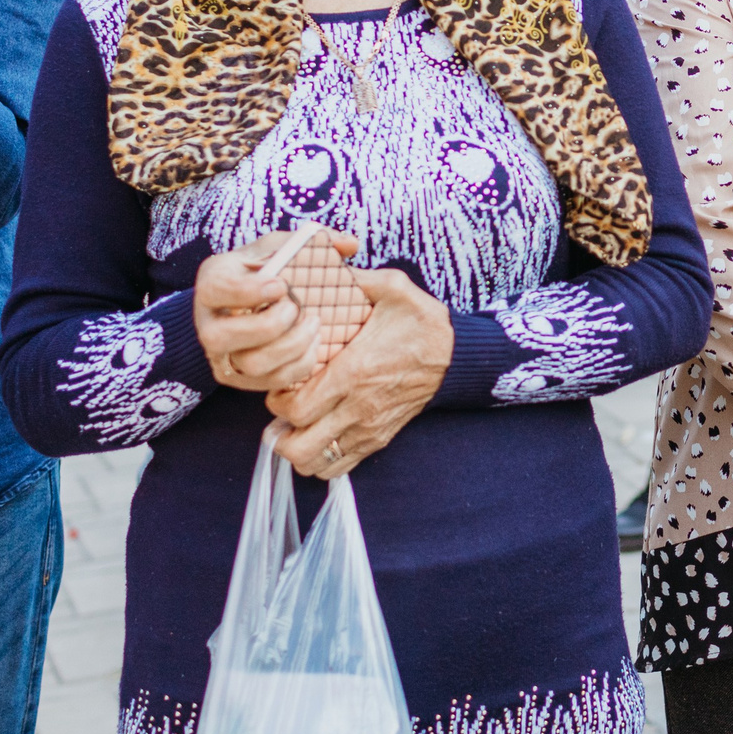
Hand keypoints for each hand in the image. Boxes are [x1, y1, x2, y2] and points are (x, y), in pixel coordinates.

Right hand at [192, 230, 355, 393]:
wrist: (246, 304)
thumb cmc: (264, 270)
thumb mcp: (278, 248)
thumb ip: (310, 241)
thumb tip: (350, 244)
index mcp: (212, 283)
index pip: (215, 290)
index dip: (248, 291)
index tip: (281, 285)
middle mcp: (208, 324)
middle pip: (223, 337)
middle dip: (269, 325)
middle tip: (297, 309)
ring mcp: (222, 356)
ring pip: (250, 364)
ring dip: (291, 347)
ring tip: (314, 326)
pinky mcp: (240, 377)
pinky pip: (270, 382)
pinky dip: (299, 365)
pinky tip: (313, 344)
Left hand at [265, 267, 454, 478]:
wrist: (456, 355)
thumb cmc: (421, 320)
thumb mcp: (392, 287)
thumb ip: (354, 279)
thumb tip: (320, 264)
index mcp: (354, 373)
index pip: (295, 408)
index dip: (277, 400)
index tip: (282, 383)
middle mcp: (358, 408)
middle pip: (298, 444)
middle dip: (279, 429)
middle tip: (283, 405)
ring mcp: (369, 429)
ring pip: (314, 463)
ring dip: (297, 448)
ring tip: (296, 426)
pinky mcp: (378, 440)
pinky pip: (338, 469)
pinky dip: (321, 459)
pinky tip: (319, 434)